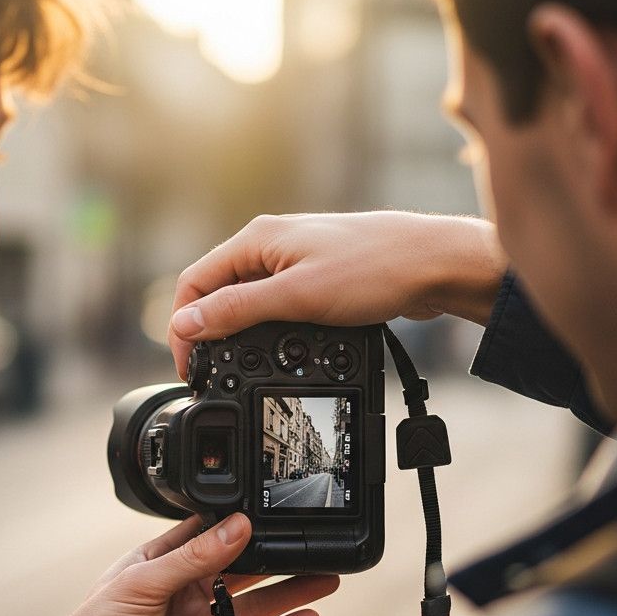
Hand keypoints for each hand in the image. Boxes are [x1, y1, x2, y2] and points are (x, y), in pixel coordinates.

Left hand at [22, 513, 337, 615]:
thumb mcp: (142, 583)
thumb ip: (194, 557)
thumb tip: (238, 526)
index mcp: (159, 563)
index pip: (208, 535)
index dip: (238, 524)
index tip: (272, 511)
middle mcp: (183, 592)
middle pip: (240, 569)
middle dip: (275, 556)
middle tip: (310, 544)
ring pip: (255, 603)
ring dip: (290, 591)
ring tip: (327, 577)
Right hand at [168, 211, 507, 375]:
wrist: (433, 265)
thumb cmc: (373, 269)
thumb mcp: (296, 296)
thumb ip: (237, 310)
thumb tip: (186, 323)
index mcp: (255, 240)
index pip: (194, 283)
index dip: (183, 327)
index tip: (190, 367)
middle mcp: (270, 246)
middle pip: (218, 292)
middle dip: (208, 332)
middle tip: (211, 375)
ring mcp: (294, 261)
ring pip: (248, 300)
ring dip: (239, 332)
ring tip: (242, 368)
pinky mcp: (316, 277)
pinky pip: (278, 305)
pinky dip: (271, 330)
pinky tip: (281, 350)